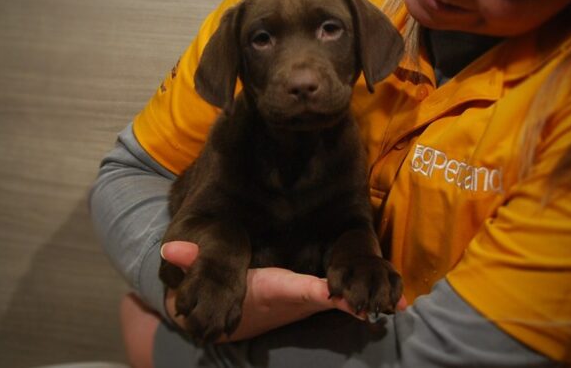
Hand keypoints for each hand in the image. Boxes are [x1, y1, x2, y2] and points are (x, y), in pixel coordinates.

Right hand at [161, 241, 407, 340]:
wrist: (233, 319)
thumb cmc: (224, 289)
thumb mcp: (209, 273)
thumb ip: (193, 262)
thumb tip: (169, 251)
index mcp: (269, 291)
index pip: (291, 290)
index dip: (311, 292)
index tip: (332, 292)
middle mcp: (295, 301)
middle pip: (329, 302)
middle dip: (354, 300)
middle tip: (389, 301)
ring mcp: (310, 303)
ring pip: (344, 302)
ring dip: (368, 300)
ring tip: (401, 300)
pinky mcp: (319, 298)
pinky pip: (348, 297)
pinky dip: (369, 297)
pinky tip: (399, 298)